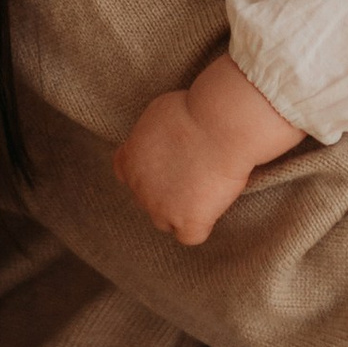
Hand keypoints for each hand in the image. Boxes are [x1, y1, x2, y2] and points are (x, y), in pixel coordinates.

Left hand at [112, 89, 251, 245]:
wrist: (220, 124)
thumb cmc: (196, 110)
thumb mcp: (158, 115)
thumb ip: (150, 137)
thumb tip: (160, 144)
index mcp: (129, 159)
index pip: (127, 175)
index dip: (149, 173)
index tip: (170, 165)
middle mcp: (138, 187)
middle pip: (148, 200)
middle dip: (167, 192)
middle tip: (194, 174)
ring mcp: (161, 208)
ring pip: (166, 222)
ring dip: (182, 211)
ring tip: (207, 191)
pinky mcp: (187, 222)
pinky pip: (190, 236)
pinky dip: (202, 224)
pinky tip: (214, 207)